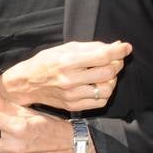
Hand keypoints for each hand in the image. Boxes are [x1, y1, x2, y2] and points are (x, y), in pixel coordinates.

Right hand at [0, 40, 131, 111]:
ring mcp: (72, 95)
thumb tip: (116, 46)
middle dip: (117, 64)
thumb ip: (92, 48)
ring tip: (106, 73)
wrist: (26, 84)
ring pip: (107, 89)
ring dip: (112, 80)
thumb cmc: (46, 63)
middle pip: (108, 72)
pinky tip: (99, 85)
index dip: (119, 51)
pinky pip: (101, 102)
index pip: (102, 56)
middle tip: (115, 59)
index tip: (126, 47)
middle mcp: (71, 80)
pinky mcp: (74, 106)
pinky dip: (106, 93)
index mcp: (68, 62)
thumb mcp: (65, 48)